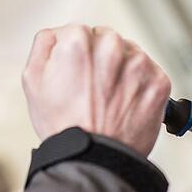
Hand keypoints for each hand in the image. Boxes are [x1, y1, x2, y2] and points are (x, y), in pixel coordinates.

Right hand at [22, 24, 171, 156]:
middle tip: (93, 89)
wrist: (94, 160)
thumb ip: (44, 44)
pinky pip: (150, 72)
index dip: (77, 55)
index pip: (80, 31)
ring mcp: (138, 64)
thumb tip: (58, 33)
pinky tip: (126, 103)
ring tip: (110, 99)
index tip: (78, 74)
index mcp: (78, 41)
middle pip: (107, 39)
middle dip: (101, 58)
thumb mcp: (33, 80)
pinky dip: (141, 85)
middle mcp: (111, 47)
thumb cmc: (64, 125)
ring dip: (122, 70)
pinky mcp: (159, 81)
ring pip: (130, 54)